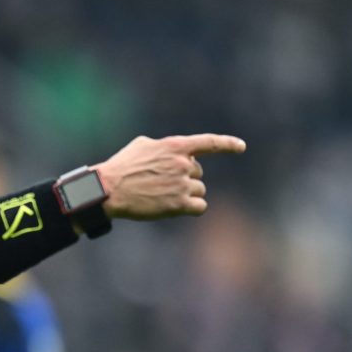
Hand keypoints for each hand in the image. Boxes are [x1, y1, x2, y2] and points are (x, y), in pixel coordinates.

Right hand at [96, 134, 245, 219]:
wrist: (110, 190)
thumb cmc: (121, 167)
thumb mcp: (142, 145)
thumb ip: (163, 147)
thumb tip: (173, 153)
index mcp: (175, 146)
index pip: (209, 143)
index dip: (228, 144)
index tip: (241, 147)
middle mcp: (183, 164)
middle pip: (199, 173)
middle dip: (185, 178)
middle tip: (163, 183)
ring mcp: (182, 185)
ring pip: (199, 190)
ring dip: (186, 194)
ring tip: (163, 196)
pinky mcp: (179, 204)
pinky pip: (200, 207)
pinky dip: (192, 208)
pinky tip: (177, 208)